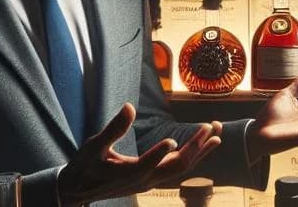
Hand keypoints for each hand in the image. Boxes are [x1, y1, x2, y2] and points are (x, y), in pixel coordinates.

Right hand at [57, 103, 221, 205]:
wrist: (80, 190)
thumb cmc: (85, 166)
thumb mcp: (93, 146)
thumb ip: (113, 129)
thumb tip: (129, 107)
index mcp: (128, 174)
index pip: (147, 164)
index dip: (159, 153)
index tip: (172, 139)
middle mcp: (145, 181)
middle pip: (177, 166)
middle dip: (195, 147)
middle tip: (210, 127)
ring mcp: (152, 182)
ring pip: (183, 169)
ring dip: (201, 151)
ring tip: (217, 133)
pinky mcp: (154, 180)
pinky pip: (179, 169)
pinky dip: (194, 156)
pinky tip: (203, 145)